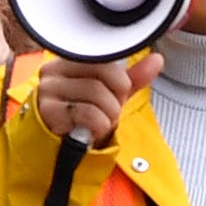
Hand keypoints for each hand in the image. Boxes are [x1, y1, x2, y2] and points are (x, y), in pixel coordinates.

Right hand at [29, 48, 151, 146]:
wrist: (60, 146)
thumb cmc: (82, 116)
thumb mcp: (110, 95)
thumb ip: (132, 78)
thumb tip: (157, 60)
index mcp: (70, 60)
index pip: (105, 59)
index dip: (119, 80)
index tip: (115, 94)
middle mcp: (54, 70)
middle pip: (102, 75)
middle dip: (115, 99)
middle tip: (108, 112)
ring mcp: (48, 90)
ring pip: (96, 93)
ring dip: (108, 115)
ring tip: (99, 122)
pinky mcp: (48, 111)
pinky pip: (87, 113)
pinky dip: (98, 126)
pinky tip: (90, 130)